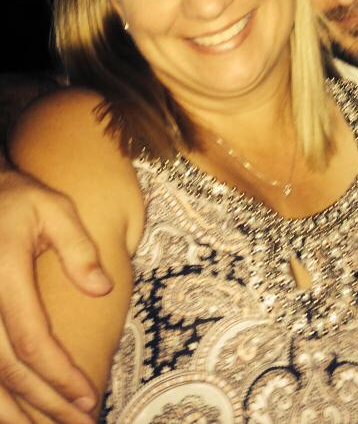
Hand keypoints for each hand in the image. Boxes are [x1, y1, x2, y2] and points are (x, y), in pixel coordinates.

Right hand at [0, 168, 111, 421]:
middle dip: (46, 405)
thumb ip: (78, 248)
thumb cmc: (20, 200)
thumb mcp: (54, 208)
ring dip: (19, 412)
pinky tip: (20, 414)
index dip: (60, 375)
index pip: (32, 341)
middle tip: (82, 423)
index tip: (90, 396)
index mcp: (4, 277)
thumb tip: (103, 290)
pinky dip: (0, 397)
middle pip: (10, 371)